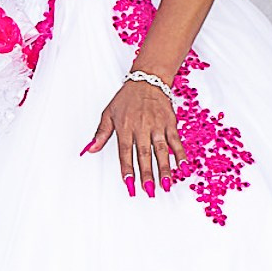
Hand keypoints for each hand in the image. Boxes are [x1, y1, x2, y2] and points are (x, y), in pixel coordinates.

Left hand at [85, 78, 181, 197]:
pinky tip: (182, 167)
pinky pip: (176, 140)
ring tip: (165, 185)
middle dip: (146, 174)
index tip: (129, 184)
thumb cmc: (127, 98)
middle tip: (148, 190)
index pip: (125, 152)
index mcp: (125, 127)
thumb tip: (90, 149)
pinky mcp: (170, 122)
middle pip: (144, 154)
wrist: (147, 80)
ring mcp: (157, 125)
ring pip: (161, 150)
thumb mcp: (109, 113)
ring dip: (164, 168)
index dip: (127, 169)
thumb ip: (101, 133)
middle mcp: (141, 127)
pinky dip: (179, 154)